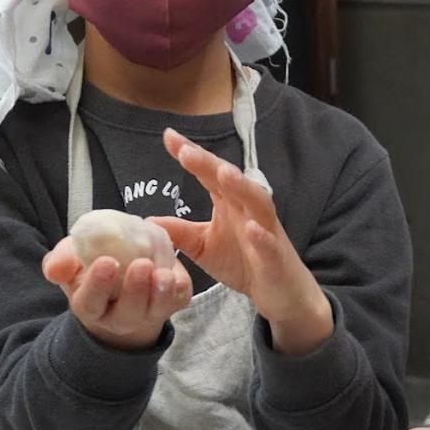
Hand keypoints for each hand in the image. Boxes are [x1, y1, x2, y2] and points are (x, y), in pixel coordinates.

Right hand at [43, 236, 192, 350]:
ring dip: (161, 292)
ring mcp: (147, 313)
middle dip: (135, 289)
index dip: (98, 284)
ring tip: (163, 272)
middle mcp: (118, 316)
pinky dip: (180, 290)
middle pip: (127, 312)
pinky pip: (178, 302)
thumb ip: (61, 261)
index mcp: (90, 305)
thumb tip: (55, 270)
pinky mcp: (171, 304)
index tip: (106, 261)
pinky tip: (177, 274)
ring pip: (155, 310)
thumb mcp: (72, 261)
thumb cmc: (92, 268)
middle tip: (141, 264)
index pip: (90, 301)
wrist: (120, 282)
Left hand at [153, 128, 332, 355]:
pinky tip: (253, 229)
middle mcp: (249, 211)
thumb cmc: (245, 263)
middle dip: (210, 164)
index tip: (169, 136)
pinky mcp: (276, 258)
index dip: (191, 155)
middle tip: (185, 150)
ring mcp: (266, 232)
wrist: (281, 293)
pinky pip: (270, 245)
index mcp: (230, 204)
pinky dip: (262, 237)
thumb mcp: (204, 246)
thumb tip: (148, 220)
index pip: (209, 174)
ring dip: (242, 187)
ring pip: (257, 202)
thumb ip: (180, 231)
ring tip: (223, 174)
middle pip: (230, 181)